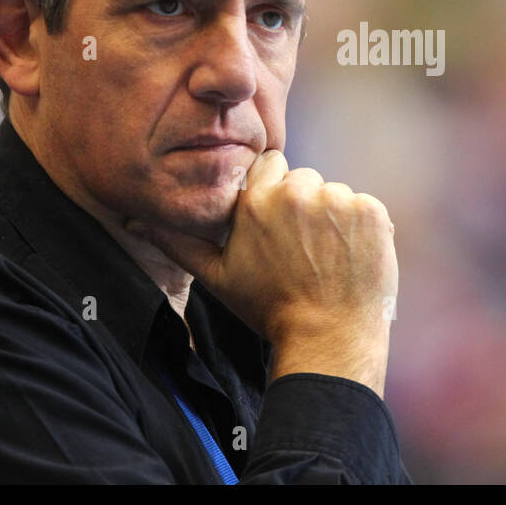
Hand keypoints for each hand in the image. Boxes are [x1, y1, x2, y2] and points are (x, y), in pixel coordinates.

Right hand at [126, 150, 397, 394]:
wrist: (328, 338)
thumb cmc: (268, 309)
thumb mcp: (217, 277)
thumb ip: (178, 242)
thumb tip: (134, 221)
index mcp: (257, 200)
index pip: (269, 165)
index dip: (272, 193)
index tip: (277, 223)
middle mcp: (298, 192)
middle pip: (302, 179)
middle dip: (301, 205)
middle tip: (301, 249)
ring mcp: (339, 200)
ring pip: (333, 194)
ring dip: (332, 217)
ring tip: (325, 258)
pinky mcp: (372, 212)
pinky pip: (364, 207)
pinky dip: (360, 228)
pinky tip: (349, 258)